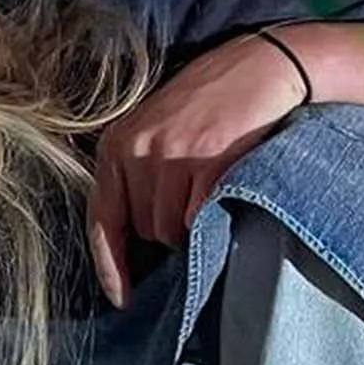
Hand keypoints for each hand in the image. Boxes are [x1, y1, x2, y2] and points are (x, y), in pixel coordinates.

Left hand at [88, 32, 309, 306]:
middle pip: (145, 230)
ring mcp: (170, 155)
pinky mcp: (207, 161)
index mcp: (115, 145)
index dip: (111, 266)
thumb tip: (138, 240)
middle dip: (169, 229)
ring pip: (173, 229)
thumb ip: (138, 176)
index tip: (123, 299)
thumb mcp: (156, 131)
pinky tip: (226, 187)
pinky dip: (216, 215)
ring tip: (212, 188)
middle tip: (195, 198)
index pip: (102, 221)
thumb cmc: (211, 104)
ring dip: (194, 226)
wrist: (261, 65)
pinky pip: (202, 217)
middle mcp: (136, 150)